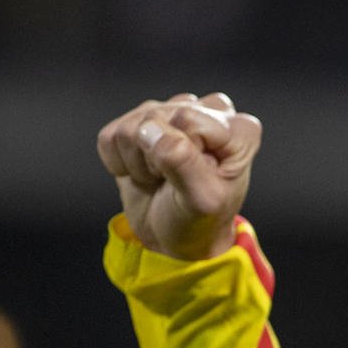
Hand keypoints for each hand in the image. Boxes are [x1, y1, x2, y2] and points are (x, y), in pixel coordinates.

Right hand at [96, 92, 261, 260]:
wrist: (175, 237)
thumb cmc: (199, 220)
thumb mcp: (202, 200)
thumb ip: (182, 162)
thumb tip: (150, 130)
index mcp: (238, 129)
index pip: (188, 119)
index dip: (180, 154)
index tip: (191, 179)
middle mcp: (208, 111)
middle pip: (156, 118)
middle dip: (156, 159)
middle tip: (173, 181)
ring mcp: (172, 111)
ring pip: (131, 125)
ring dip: (138, 163)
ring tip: (161, 178)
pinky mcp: (139, 121)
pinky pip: (110, 135)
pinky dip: (119, 163)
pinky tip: (144, 173)